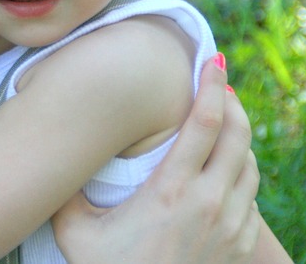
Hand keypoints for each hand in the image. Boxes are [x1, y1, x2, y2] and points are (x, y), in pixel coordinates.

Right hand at [52, 59, 259, 262]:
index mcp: (174, 192)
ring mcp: (234, 227)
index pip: (204, 123)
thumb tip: (52, 153)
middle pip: (239, 134)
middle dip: (232, 101)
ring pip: (251, 163)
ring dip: (239, 137)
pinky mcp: (243, 247)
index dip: (211, 85)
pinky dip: (242, 171)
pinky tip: (223, 166)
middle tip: (218, 82)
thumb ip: (65, 192)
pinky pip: (253, 195)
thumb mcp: (76, 233)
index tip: (211, 60)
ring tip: (219, 121)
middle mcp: (212, 204)